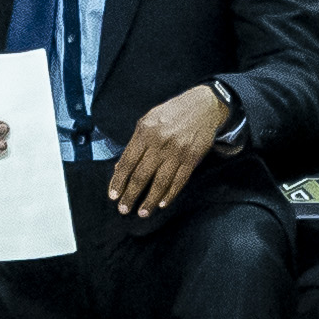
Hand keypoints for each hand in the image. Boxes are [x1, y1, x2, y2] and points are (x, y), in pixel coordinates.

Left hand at [105, 79, 238, 217]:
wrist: (205, 105)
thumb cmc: (172, 113)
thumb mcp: (149, 120)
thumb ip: (135, 143)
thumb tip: (120, 168)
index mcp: (145, 131)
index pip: (127, 162)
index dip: (118, 181)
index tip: (113, 196)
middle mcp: (160, 142)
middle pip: (141, 175)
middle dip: (130, 195)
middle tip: (123, 210)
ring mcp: (177, 152)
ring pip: (160, 182)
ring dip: (150, 201)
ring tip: (142, 212)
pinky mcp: (192, 159)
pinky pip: (179, 181)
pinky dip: (170, 194)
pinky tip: (162, 203)